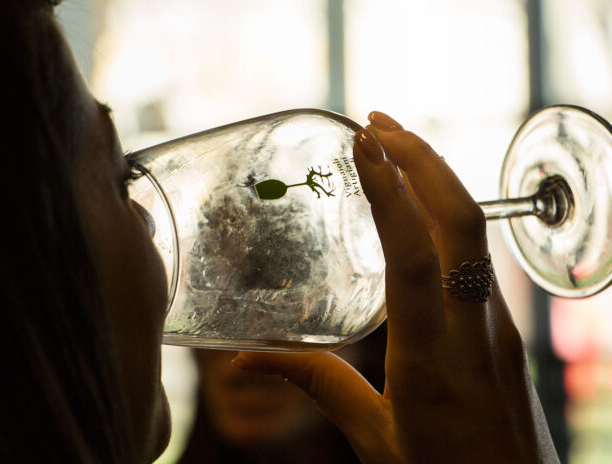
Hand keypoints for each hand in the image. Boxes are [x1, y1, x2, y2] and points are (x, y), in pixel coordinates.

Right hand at [233, 112, 558, 462]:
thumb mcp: (373, 435)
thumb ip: (316, 385)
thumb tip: (248, 359)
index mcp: (432, 357)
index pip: (413, 255)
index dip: (390, 192)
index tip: (365, 143)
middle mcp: (474, 327)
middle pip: (462, 220)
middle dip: (422, 159)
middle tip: (378, 123)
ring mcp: (496, 323)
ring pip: (476, 231)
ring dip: (438, 179)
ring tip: (396, 147)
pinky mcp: (502, 326)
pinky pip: (479, 255)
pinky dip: (449, 214)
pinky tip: (422, 208)